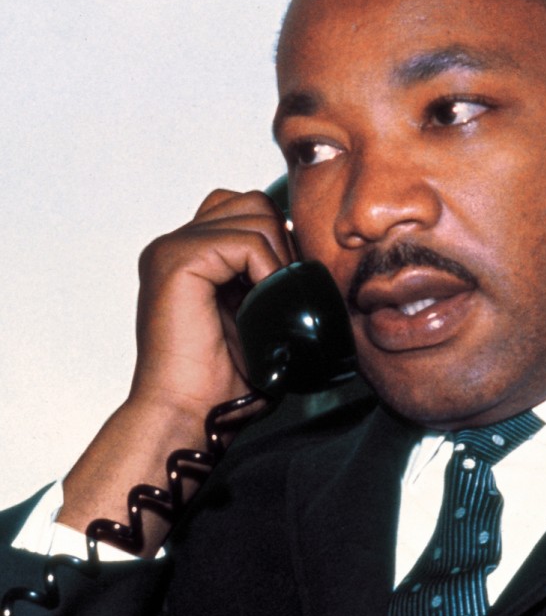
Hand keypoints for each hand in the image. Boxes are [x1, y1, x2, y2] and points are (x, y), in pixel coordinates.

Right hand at [58, 189, 294, 550]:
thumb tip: (305, 254)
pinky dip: (267, 268)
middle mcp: (175, 244)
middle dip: (280, 240)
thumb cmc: (224, 380)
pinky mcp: (176, 260)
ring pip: (254, 213)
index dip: (276, 239)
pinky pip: (245, 241)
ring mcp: (171, 248)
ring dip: (276, 256)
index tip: (284, 285)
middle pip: (252, 201)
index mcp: (188, 255)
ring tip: (271, 301)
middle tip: (281, 292)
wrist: (189, 414)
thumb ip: (267, 277)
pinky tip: (263, 303)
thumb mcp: (254, 316)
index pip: (245, 209)